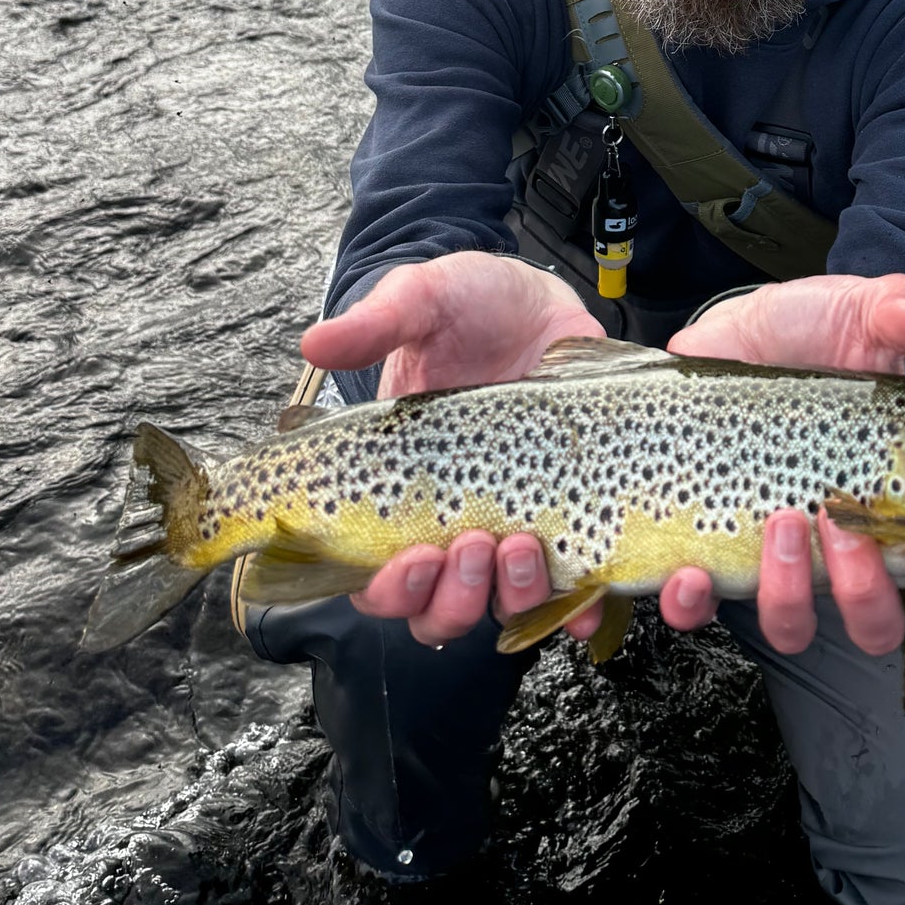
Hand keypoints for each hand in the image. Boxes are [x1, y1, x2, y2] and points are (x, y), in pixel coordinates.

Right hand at [301, 251, 605, 641]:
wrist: (540, 296)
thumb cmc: (469, 302)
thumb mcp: (423, 300)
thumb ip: (375, 324)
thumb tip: (314, 344)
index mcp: (400, 484)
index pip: (376, 574)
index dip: (389, 588)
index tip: (413, 556)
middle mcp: (454, 516)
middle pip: (439, 608)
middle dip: (453, 598)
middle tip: (475, 543)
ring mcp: (516, 517)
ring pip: (502, 605)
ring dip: (512, 595)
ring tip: (524, 546)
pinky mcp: (572, 511)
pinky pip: (573, 584)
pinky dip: (580, 604)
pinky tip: (590, 591)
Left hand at [657, 272, 904, 652]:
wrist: (740, 329)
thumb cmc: (815, 331)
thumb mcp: (858, 311)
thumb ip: (895, 310)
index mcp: (903, 504)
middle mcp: (848, 546)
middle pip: (877, 622)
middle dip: (864, 592)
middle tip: (843, 526)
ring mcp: (781, 554)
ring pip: (795, 625)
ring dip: (789, 594)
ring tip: (781, 520)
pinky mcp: (715, 543)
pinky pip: (703, 608)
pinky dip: (694, 605)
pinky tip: (690, 573)